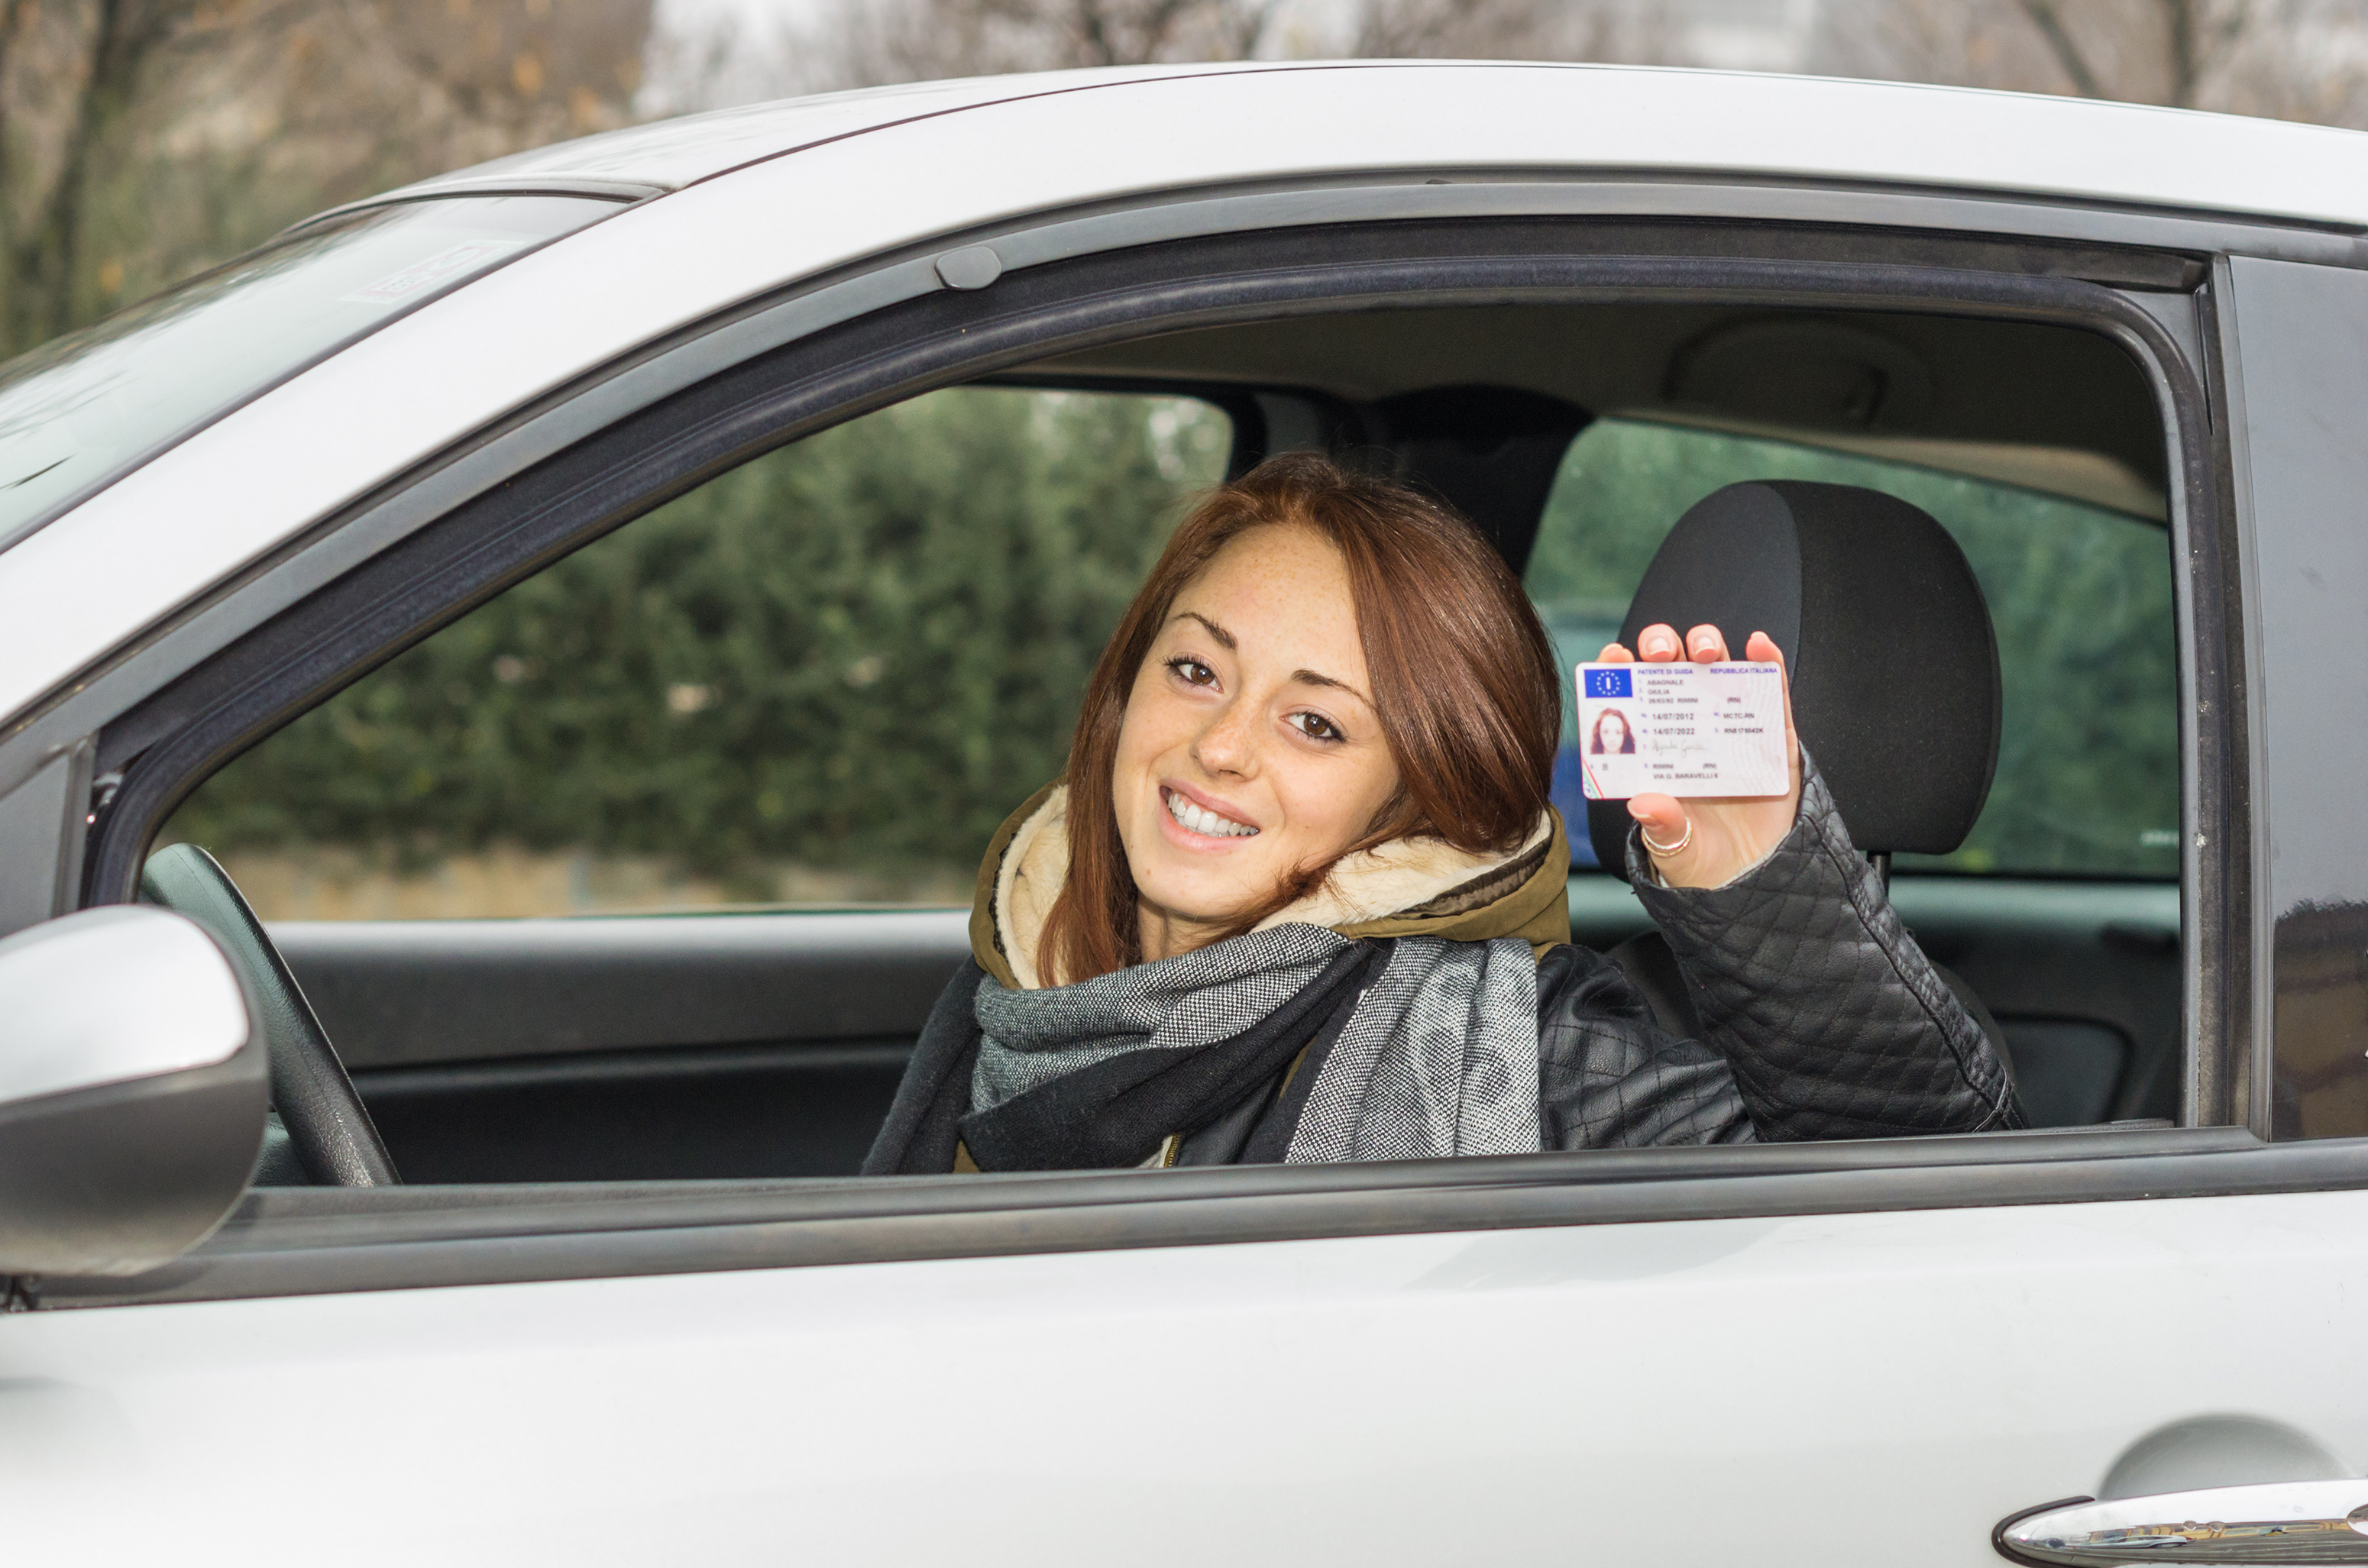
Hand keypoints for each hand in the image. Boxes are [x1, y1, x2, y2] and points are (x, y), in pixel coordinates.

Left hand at [1594, 623, 1802, 888]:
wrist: (1751, 879)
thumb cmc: (1700, 858)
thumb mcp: (1674, 848)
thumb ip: (1662, 825)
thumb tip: (1644, 804)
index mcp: (1653, 746)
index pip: (1631, 696)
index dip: (1620, 671)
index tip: (1614, 659)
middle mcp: (1688, 726)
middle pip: (1672, 667)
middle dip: (1662, 646)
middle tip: (1661, 655)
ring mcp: (1731, 725)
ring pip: (1717, 666)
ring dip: (1709, 645)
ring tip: (1705, 652)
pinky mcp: (1773, 736)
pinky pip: (1771, 692)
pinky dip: (1768, 663)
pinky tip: (1760, 646)